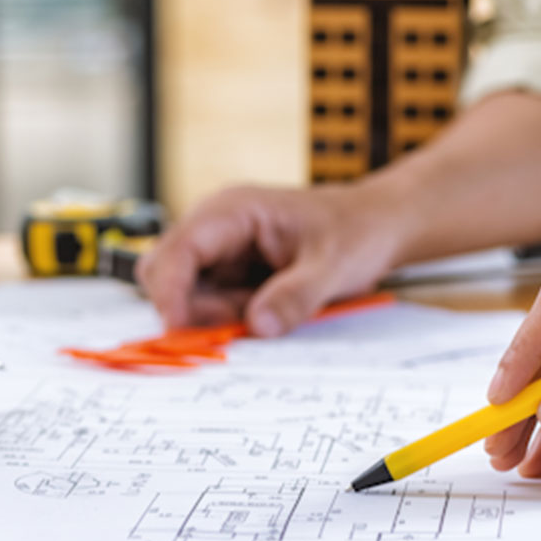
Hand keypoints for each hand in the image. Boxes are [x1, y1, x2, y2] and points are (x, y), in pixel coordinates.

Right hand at [136, 184, 409, 335]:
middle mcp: (215, 228)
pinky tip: (266, 310)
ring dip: (216, 318)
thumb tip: (259, 326)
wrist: (375, 225)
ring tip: (269, 310)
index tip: (181, 329)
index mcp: (233, 211)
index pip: (178, 249)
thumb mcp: (334, 266)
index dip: (170, 291)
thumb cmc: (356, 231)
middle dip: (192, 310)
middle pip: (165, 274)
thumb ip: (297, 296)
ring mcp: (219, 251)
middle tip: (240, 325)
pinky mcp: (228, 274)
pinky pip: (209, 306)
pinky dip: (228, 320)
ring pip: (185, 296)